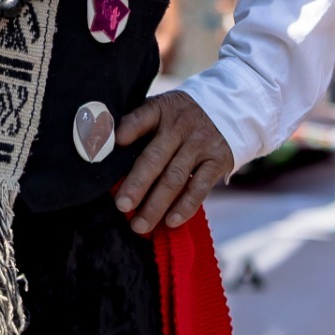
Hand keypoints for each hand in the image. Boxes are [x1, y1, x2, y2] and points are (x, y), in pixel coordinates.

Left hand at [112, 92, 232, 234]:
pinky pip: (199, 187)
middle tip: (121, 206)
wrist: (229, 109)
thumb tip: (105, 147)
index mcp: (161, 110)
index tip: (114, 143)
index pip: (142, 117)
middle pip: (155, 158)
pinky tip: (171, 222)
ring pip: (175, 178)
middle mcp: (180, 127)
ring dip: (156, 204)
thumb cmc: (180, 117)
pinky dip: (185, 206)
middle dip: (137, 184)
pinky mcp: (217, 161)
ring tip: (139, 225)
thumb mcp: (160, 109)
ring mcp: (200, 145)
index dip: (128, 129)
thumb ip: (137, 125)